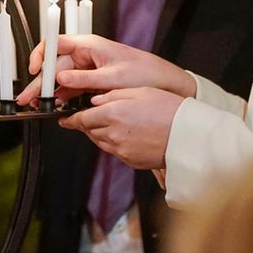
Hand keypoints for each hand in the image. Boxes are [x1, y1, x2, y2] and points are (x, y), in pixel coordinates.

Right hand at [16, 34, 193, 106]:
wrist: (164, 83)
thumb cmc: (144, 73)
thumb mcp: (113, 77)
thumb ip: (85, 79)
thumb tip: (61, 79)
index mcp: (89, 45)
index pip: (56, 44)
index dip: (41, 56)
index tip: (34, 71)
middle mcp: (86, 55)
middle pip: (55, 66)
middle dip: (40, 82)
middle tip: (28, 99)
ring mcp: (88, 68)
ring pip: (61, 79)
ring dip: (49, 92)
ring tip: (37, 106)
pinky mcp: (92, 82)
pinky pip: (72, 88)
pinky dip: (62, 97)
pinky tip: (55, 107)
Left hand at [58, 87, 185, 169]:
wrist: (188, 135)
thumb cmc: (169, 110)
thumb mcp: (140, 91)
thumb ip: (113, 95)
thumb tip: (94, 100)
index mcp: (114, 113)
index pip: (83, 118)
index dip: (71, 118)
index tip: (65, 118)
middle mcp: (114, 133)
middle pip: (89, 131)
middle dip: (85, 125)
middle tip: (87, 118)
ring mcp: (121, 149)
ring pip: (99, 142)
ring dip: (98, 134)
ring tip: (108, 125)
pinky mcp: (129, 160)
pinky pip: (113, 151)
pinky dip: (112, 144)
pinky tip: (123, 135)